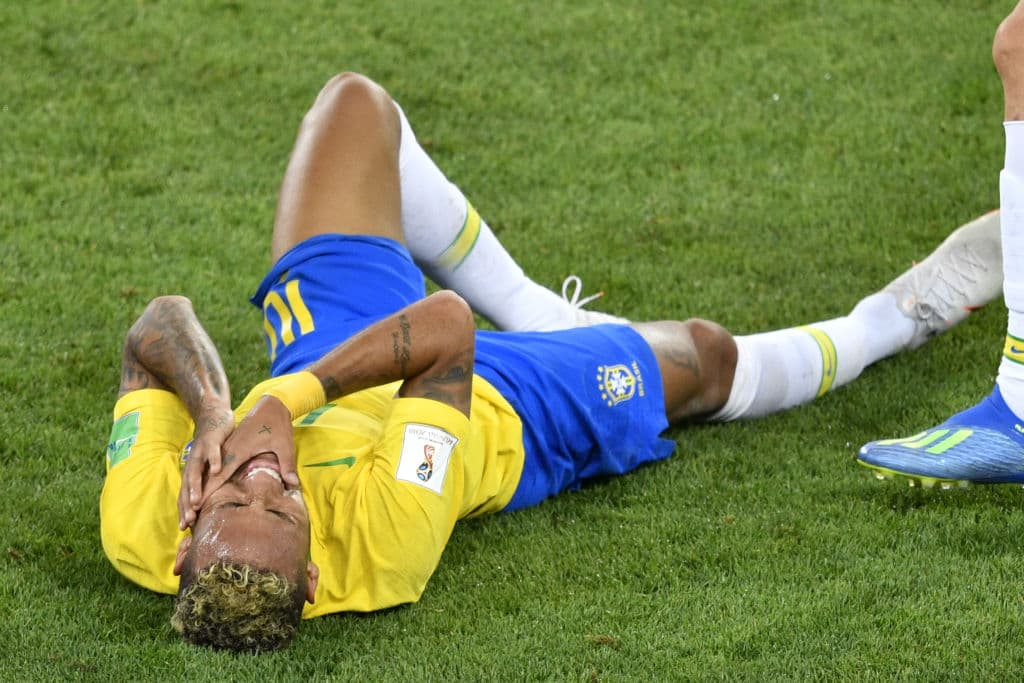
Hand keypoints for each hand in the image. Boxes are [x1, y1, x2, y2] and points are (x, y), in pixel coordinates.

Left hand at [177, 406, 234, 529]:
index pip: (185, 493)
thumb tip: (212, 504)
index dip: (184, 510)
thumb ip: (210, 482)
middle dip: (187, 504)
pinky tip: (217, 470)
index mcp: (192, 471)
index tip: (184, 528)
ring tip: (198, 501)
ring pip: (196, 471)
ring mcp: (202, 451)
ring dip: (196, 487)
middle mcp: (193, 463)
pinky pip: (213, 451)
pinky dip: (214, 460)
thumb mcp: (210, 466)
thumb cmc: (213, 445)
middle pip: (187, 486)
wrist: (213, 415)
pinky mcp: (213, 440)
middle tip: (188, 522)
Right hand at [195, 395, 299, 507]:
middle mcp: (228, 450)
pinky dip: (205, 480)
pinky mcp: (229, 448)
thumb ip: (287, 465)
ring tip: (189, 512)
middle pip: (206, 476)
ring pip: (206, 472)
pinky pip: (213, 467)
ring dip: (196, 490)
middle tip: (187, 519)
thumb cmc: (277, 424)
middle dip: (196, 496)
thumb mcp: (284, 444)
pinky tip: (201, 493)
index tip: (196, 506)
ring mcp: (227, 449)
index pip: (219, 474)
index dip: (208, 490)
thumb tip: (293, 485)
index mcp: (238, 450)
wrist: (271, 404)